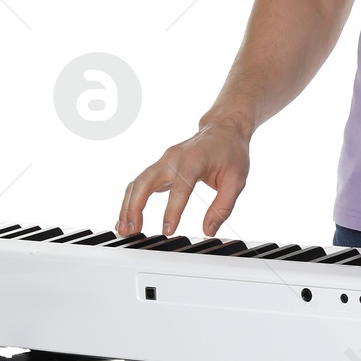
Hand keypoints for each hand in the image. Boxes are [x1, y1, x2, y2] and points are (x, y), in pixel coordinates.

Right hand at [116, 118, 250, 238]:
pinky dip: (131, 200)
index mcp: (194, 160)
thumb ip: (223, 207)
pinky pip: (140, 183)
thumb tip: (208, 230)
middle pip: (145, 181)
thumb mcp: (237, 180)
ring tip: (124, 229)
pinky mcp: (160, 167)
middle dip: (135, 207)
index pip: (180, 188)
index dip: (172, 211)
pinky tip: (127, 218)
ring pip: (138, 183)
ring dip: (128, 206)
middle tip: (132, 231)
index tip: (168, 231)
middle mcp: (173, 158)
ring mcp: (163, 161)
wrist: (223, 129)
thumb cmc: (231, 153)